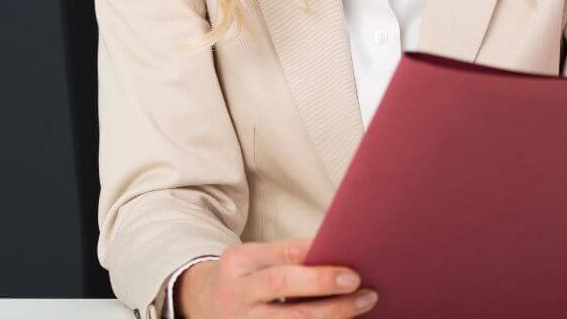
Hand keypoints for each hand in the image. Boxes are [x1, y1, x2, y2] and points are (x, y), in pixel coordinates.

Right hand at [176, 238, 377, 317]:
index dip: (318, 267)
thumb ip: (290, 255)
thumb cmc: (245, 276)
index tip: (352, 273)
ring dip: (328, 315)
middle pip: (282, 287)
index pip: (283, 259)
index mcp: (239, 262)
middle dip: (325, 289)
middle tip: (363, 291)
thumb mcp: (257, 258)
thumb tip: (340, 253)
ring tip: (360, 307)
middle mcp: (235, 293)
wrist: (203, 303)